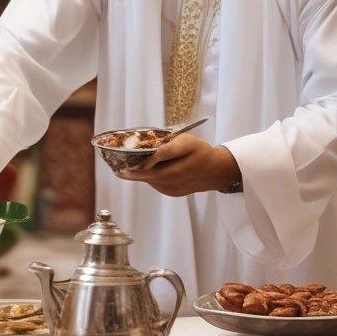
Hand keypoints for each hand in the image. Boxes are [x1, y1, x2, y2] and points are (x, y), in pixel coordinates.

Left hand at [117, 136, 240, 196]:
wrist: (216, 170)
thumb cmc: (201, 152)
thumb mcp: (186, 143)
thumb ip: (167, 148)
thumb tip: (151, 154)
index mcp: (176, 170)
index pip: (150, 171)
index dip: (134, 169)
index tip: (120, 167)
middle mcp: (173, 183)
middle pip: (147, 177)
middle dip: (133, 172)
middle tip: (120, 167)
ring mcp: (173, 190)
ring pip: (151, 181)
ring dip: (143, 174)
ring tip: (136, 165)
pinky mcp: (173, 193)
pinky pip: (157, 184)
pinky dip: (152, 177)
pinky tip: (153, 169)